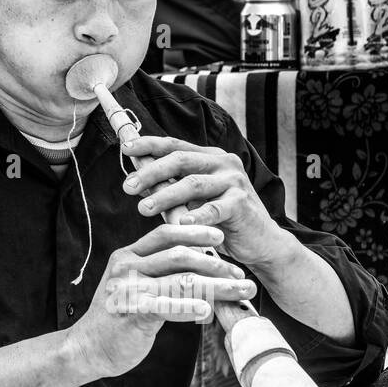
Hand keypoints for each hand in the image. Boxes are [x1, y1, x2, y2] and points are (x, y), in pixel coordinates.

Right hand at [68, 223, 255, 378]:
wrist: (88, 348)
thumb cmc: (118, 318)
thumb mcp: (133, 285)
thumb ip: (157, 272)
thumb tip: (197, 265)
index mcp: (127, 255)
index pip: (164, 234)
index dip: (194, 232)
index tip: (220, 237)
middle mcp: (126, 267)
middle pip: (178, 256)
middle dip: (214, 264)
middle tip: (239, 274)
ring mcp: (127, 289)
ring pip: (180, 281)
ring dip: (216, 286)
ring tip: (240, 291)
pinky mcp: (131, 313)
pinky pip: (166, 306)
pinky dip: (189, 307)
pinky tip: (208, 311)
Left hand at [119, 135, 286, 267]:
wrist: (261, 241)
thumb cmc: (222, 220)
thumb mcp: (195, 200)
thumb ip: (173, 187)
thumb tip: (137, 181)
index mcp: (210, 157)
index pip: (175, 145)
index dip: (149, 145)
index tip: (126, 149)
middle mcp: (223, 163)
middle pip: (180, 160)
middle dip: (151, 172)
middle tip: (128, 187)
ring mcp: (234, 181)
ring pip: (193, 184)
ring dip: (165, 196)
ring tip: (143, 208)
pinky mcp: (242, 203)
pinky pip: (214, 209)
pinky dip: (196, 216)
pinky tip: (180, 223)